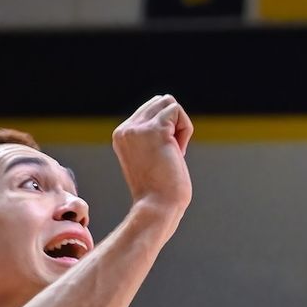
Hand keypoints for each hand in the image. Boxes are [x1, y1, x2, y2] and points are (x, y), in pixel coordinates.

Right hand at [112, 94, 192, 220]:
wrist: (157, 205)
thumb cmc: (159, 186)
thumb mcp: (150, 154)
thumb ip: (153, 133)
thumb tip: (169, 105)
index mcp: (122, 135)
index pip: (151, 109)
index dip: (167, 128)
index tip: (163, 154)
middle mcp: (125, 129)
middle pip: (161, 101)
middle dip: (174, 123)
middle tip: (170, 151)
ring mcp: (138, 128)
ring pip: (169, 103)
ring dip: (180, 126)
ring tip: (173, 150)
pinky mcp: (155, 130)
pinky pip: (177, 112)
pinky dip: (185, 130)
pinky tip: (177, 151)